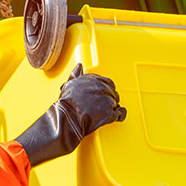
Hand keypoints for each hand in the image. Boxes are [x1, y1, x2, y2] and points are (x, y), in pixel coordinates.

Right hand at [13, 64, 127, 165]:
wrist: (65, 119)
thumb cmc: (65, 104)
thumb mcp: (69, 85)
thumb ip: (75, 75)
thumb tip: (79, 66)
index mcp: (93, 79)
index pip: (108, 82)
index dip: (107, 90)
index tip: (104, 95)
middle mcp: (102, 87)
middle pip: (113, 93)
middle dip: (110, 99)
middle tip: (102, 107)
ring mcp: (107, 100)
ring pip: (116, 103)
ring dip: (112, 108)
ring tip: (102, 114)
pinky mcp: (110, 112)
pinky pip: (119, 113)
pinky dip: (118, 116)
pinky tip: (114, 117)